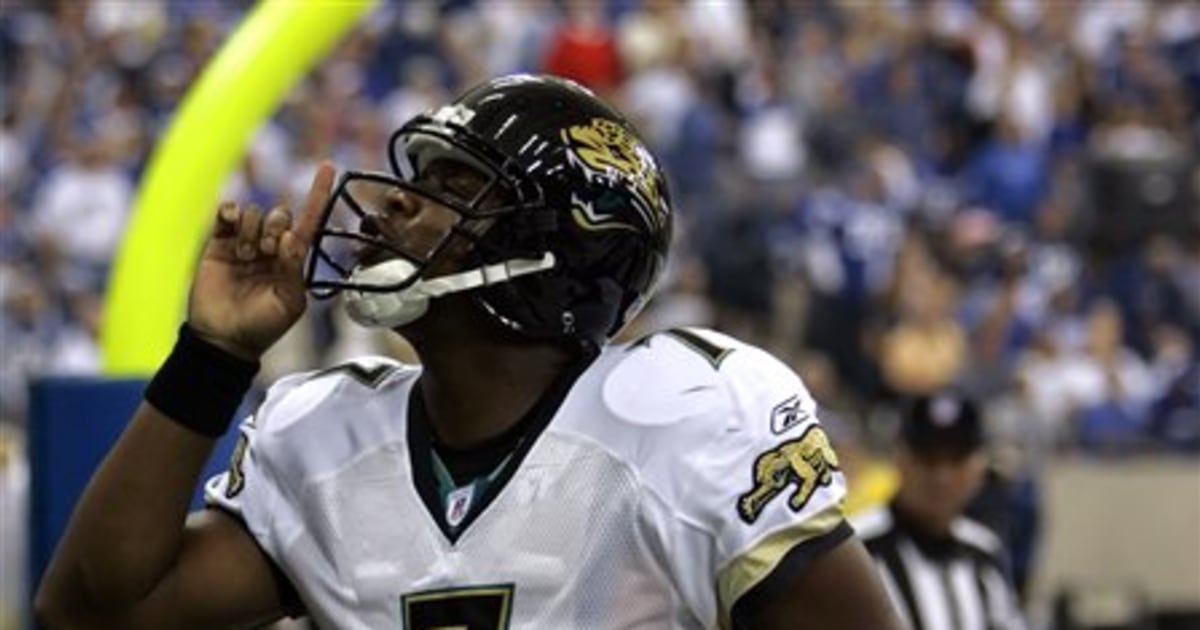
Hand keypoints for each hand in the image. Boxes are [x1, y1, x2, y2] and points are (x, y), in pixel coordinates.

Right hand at [187, 162, 335, 360]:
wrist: (223, 338)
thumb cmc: (263, 326)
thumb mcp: (289, 303)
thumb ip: (294, 270)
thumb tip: (289, 237)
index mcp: (294, 259)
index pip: (310, 221)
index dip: (319, 194)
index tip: (329, 166)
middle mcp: (271, 247)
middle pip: (281, 213)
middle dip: (276, 227)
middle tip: (267, 252)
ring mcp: (244, 243)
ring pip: (254, 212)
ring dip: (252, 230)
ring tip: (245, 257)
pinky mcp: (218, 242)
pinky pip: (228, 213)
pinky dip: (230, 212)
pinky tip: (230, 226)